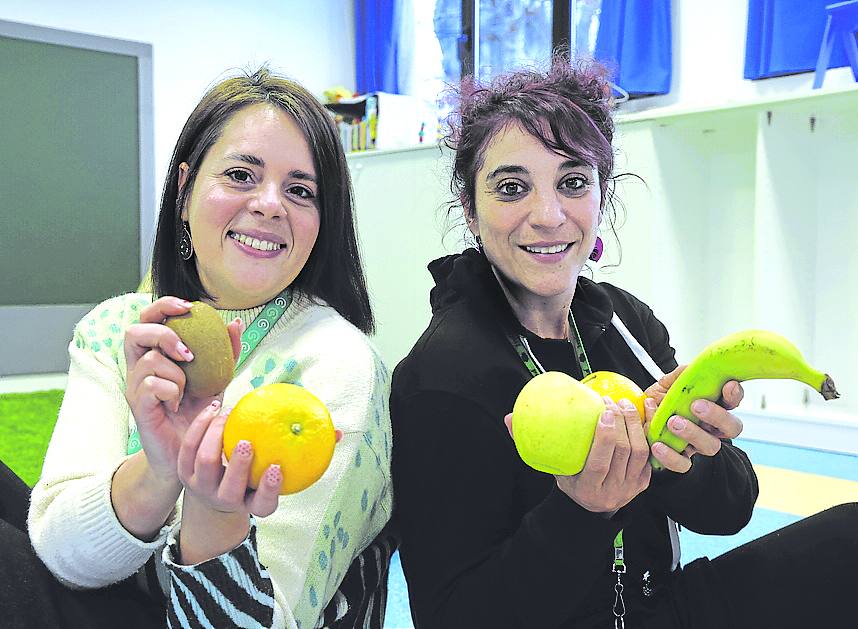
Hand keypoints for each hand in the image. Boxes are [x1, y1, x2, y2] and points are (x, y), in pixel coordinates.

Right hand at [124, 297, 242, 481]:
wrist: (190, 452)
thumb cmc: (199, 412)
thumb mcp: (217, 378)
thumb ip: (225, 351)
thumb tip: (235, 323)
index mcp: (154, 354)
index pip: (146, 319)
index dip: (162, 306)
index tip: (188, 307)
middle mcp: (138, 367)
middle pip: (133, 332)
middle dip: (163, 334)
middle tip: (189, 352)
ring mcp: (135, 387)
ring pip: (150, 361)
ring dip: (177, 373)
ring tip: (188, 391)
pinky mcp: (138, 406)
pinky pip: (152, 385)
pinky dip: (172, 391)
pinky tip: (179, 404)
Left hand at [177, 402, 344, 516]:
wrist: (214, 492)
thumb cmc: (259, 474)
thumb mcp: (281, 469)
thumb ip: (308, 452)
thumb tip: (340, 432)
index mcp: (251, 503)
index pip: (262, 504)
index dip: (269, 490)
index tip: (277, 468)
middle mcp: (225, 500)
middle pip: (229, 488)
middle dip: (238, 466)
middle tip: (247, 441)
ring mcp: (201, 487)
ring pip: (204, 464)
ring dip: (214, 438)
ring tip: (228, 414)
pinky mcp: (183, 472)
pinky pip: (188, 447)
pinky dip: (201, 426)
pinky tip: (215, 407)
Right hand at [504, 396, 652, 514]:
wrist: (591, 507)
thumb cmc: (569, 480)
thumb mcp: (550, 466)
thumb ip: (530, 444)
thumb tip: (509, 419)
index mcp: (587, 489)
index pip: (599, 464)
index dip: (604, 438)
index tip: (603, 412)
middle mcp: (612, 492)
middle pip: (623, 454)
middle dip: (621, 423)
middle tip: (612, 402)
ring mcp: (630, 489)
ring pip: (640, 452)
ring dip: (634, 424)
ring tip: (625, 404)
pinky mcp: (643, 483)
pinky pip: (650, 455)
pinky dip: (647, 431)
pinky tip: (642, 412)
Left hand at [649, 367, 744, 472]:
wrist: (633, 424)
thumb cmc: (656, 403)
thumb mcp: (664, 386)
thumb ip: (679, 377)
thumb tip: (692, 368)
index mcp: (710, 406)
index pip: (732, 401)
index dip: (734, 394)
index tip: (728, 385)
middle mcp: (709, 427)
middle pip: (732, 427)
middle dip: (718, 415)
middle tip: (697, 405)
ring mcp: (696, 445)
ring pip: (711, 446)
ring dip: (694, 433)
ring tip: (673, 422)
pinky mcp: (679, 460)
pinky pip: (683, 465)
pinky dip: (670, 456)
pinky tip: (658, 445)